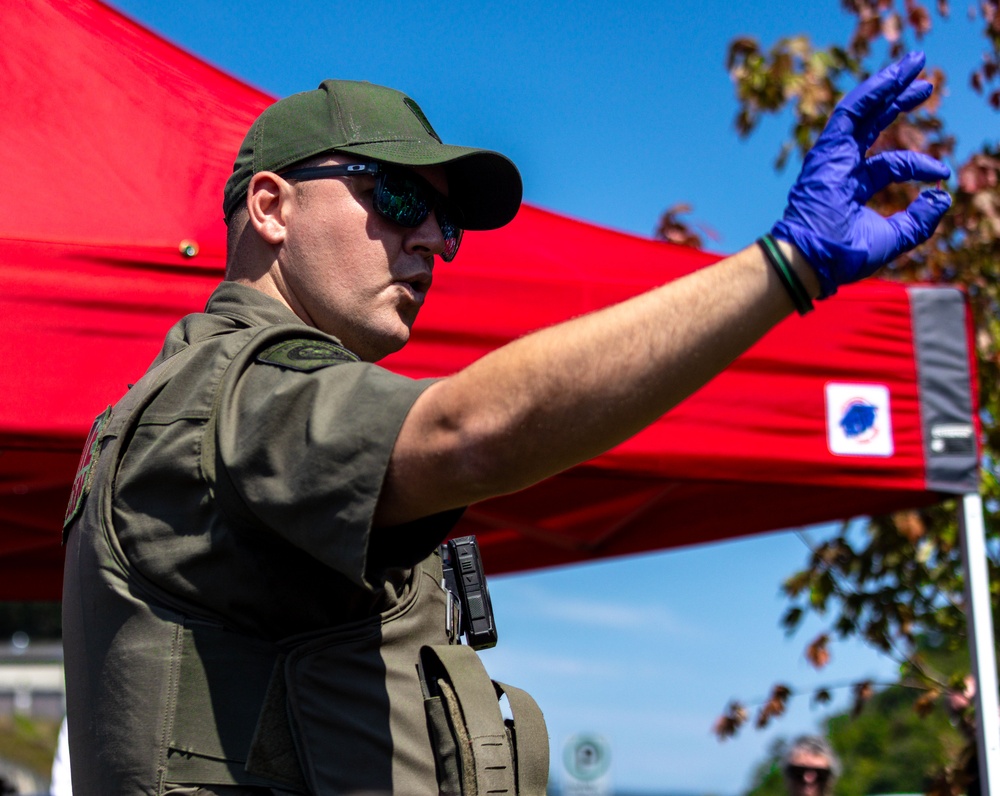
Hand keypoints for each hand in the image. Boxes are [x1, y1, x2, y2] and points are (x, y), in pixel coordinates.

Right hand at [772, 51, 951, 297]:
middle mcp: (842, 167)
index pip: (891, 165)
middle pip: (874, 126)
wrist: (814, 258)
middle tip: (926, 84)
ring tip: (915, 63)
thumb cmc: (846, 254)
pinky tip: (894, 76)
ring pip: (863, 111)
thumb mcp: (894, 237)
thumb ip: (920, 219)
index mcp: (853, 188)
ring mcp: (833, 156)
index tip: (944, 173)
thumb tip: (943, 196)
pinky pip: (851, 111)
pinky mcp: (828, 149)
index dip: (920, 165)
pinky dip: (873, 92)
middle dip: (899, 102)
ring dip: (889, 85)